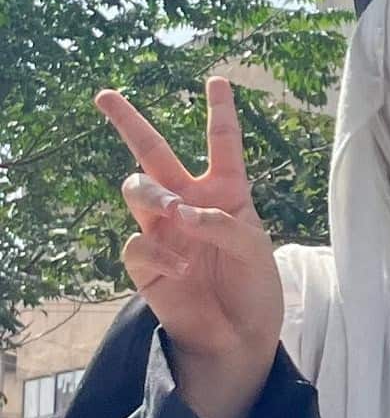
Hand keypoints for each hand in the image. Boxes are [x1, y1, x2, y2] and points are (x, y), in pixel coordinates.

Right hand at [96, 77, 282, 417]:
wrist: (240, 337)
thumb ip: (223, 223)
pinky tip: (183, 271)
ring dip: (152, 194)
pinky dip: (162, 253)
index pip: (221, 144)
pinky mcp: (147, 264)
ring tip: (174, 211)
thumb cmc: (254, 288)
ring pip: (136, 188)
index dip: (220, 112)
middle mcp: (188, 204)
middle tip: (105, 95)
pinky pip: (139, 243)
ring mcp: (164, 231)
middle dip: (128, 121)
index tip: (217, 80)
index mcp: (225, 192)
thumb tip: (180, 212)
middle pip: (153, 153)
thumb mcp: (256, 249)